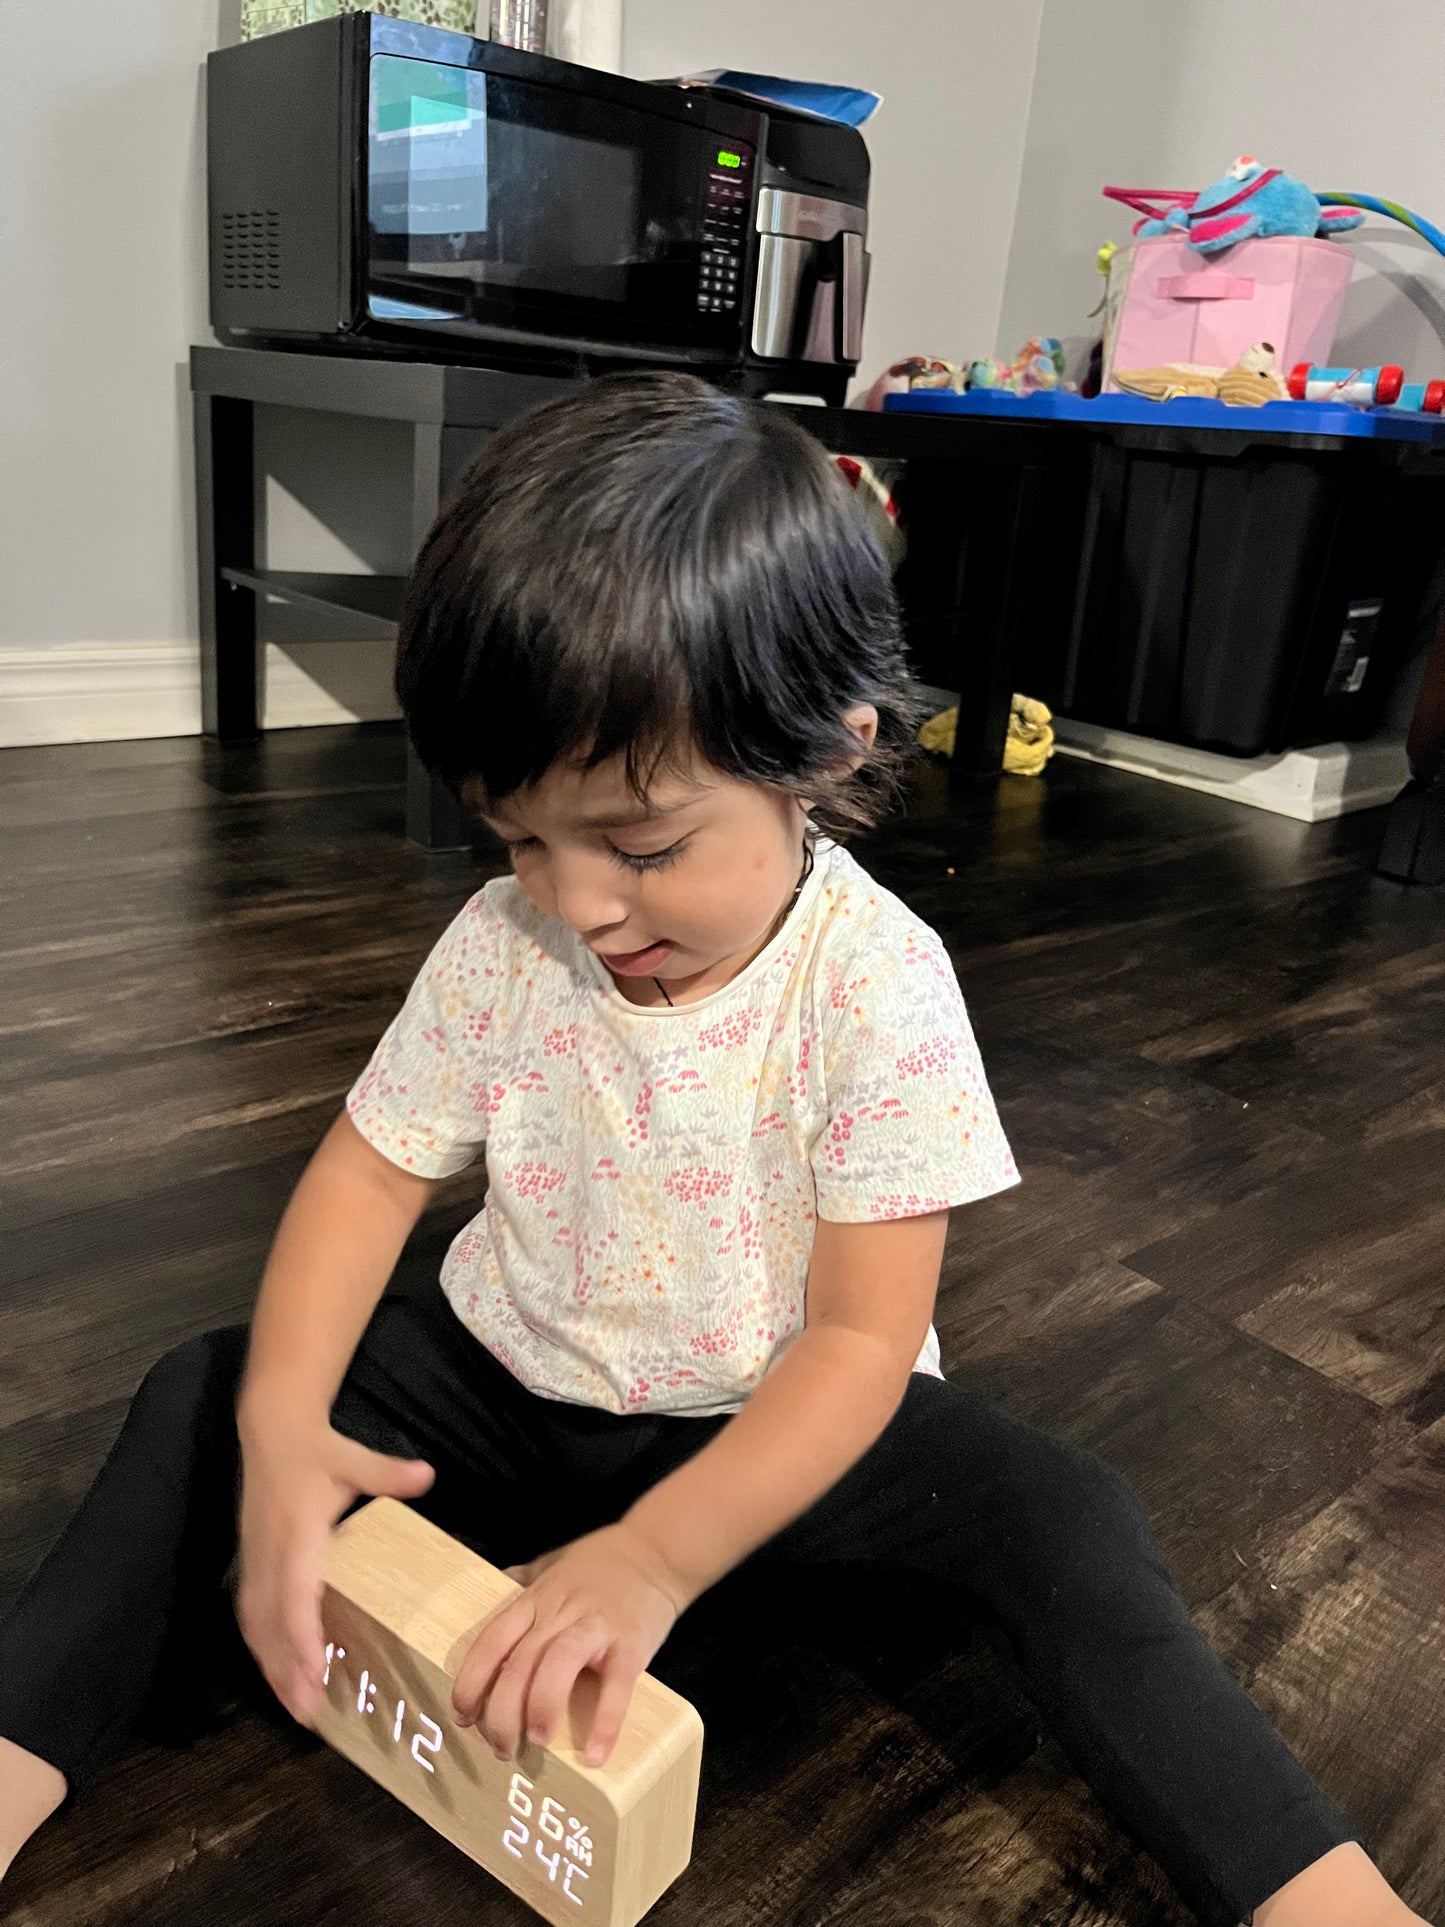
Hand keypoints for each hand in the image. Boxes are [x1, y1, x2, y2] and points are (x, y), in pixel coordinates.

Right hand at [235, 1411, 433, 1723]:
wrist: (271, 1432)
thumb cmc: (317, 1450)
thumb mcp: (354, 1458)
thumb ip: (388, 1473)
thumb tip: (427, 1474)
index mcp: (296, 1532)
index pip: (295, 1592)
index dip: (301, 1634)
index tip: (312, 1671)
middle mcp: (271, 1553)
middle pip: (273, 1622)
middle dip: (287, 1669)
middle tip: (308, 1713)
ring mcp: (256, 1560)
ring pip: (258, 1624)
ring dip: (272, 1667)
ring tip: (295, 1706)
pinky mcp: (251, 1562)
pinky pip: (252, 1613)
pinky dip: (262, 1646)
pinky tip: (275, 1671)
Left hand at [452, 1523, 686, 1767]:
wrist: (657, 1551)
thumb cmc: (601, 1563)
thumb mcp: (554, 1564)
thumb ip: (525, 1579)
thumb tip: (497, 1582)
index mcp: (536, 1599)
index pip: (491, 1640)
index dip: (472, 1681)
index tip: (462, 1717)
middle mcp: (559, 1611)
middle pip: (518, 1661)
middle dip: (502, 1712)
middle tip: (501, 1748)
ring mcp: (596, 1625)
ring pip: (557, 1664)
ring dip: (541, 1707)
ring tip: (537, 1742)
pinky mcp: (632, 1642)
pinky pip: (617, 1684)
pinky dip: (606, 1721)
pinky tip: (596, 1754)